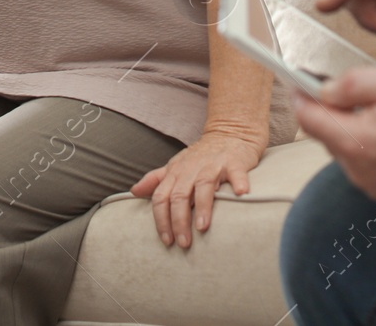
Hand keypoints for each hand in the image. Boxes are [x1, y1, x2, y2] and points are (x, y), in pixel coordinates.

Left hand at [130, 129, 264, 248]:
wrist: (228, 132)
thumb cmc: (200, 156)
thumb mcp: (175, 166)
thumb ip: (155, 180)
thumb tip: (134, 191)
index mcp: (175, 172)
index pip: (161, 197)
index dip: (160, 219)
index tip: (166, 240)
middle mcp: (191, 169)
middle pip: (179, 195)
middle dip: (179, 220)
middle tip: (183, 243)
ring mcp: (213, 165)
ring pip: (203, 185)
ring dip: (202, 206)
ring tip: (202, 227)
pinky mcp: (234, 162)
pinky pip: (236, 172)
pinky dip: (239, 182)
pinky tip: (241, 194)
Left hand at [293, 67, 375, 204]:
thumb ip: (347, 86)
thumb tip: (321, 91)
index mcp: (356, 143)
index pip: (307, 120)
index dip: (300, 96)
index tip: (298, 82)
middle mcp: (362, 172)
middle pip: (327, 137)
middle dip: (332, 113)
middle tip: (351, 91)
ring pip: (347, 152)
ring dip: (354, 132)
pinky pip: (368, 168)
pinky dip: (373, 150)